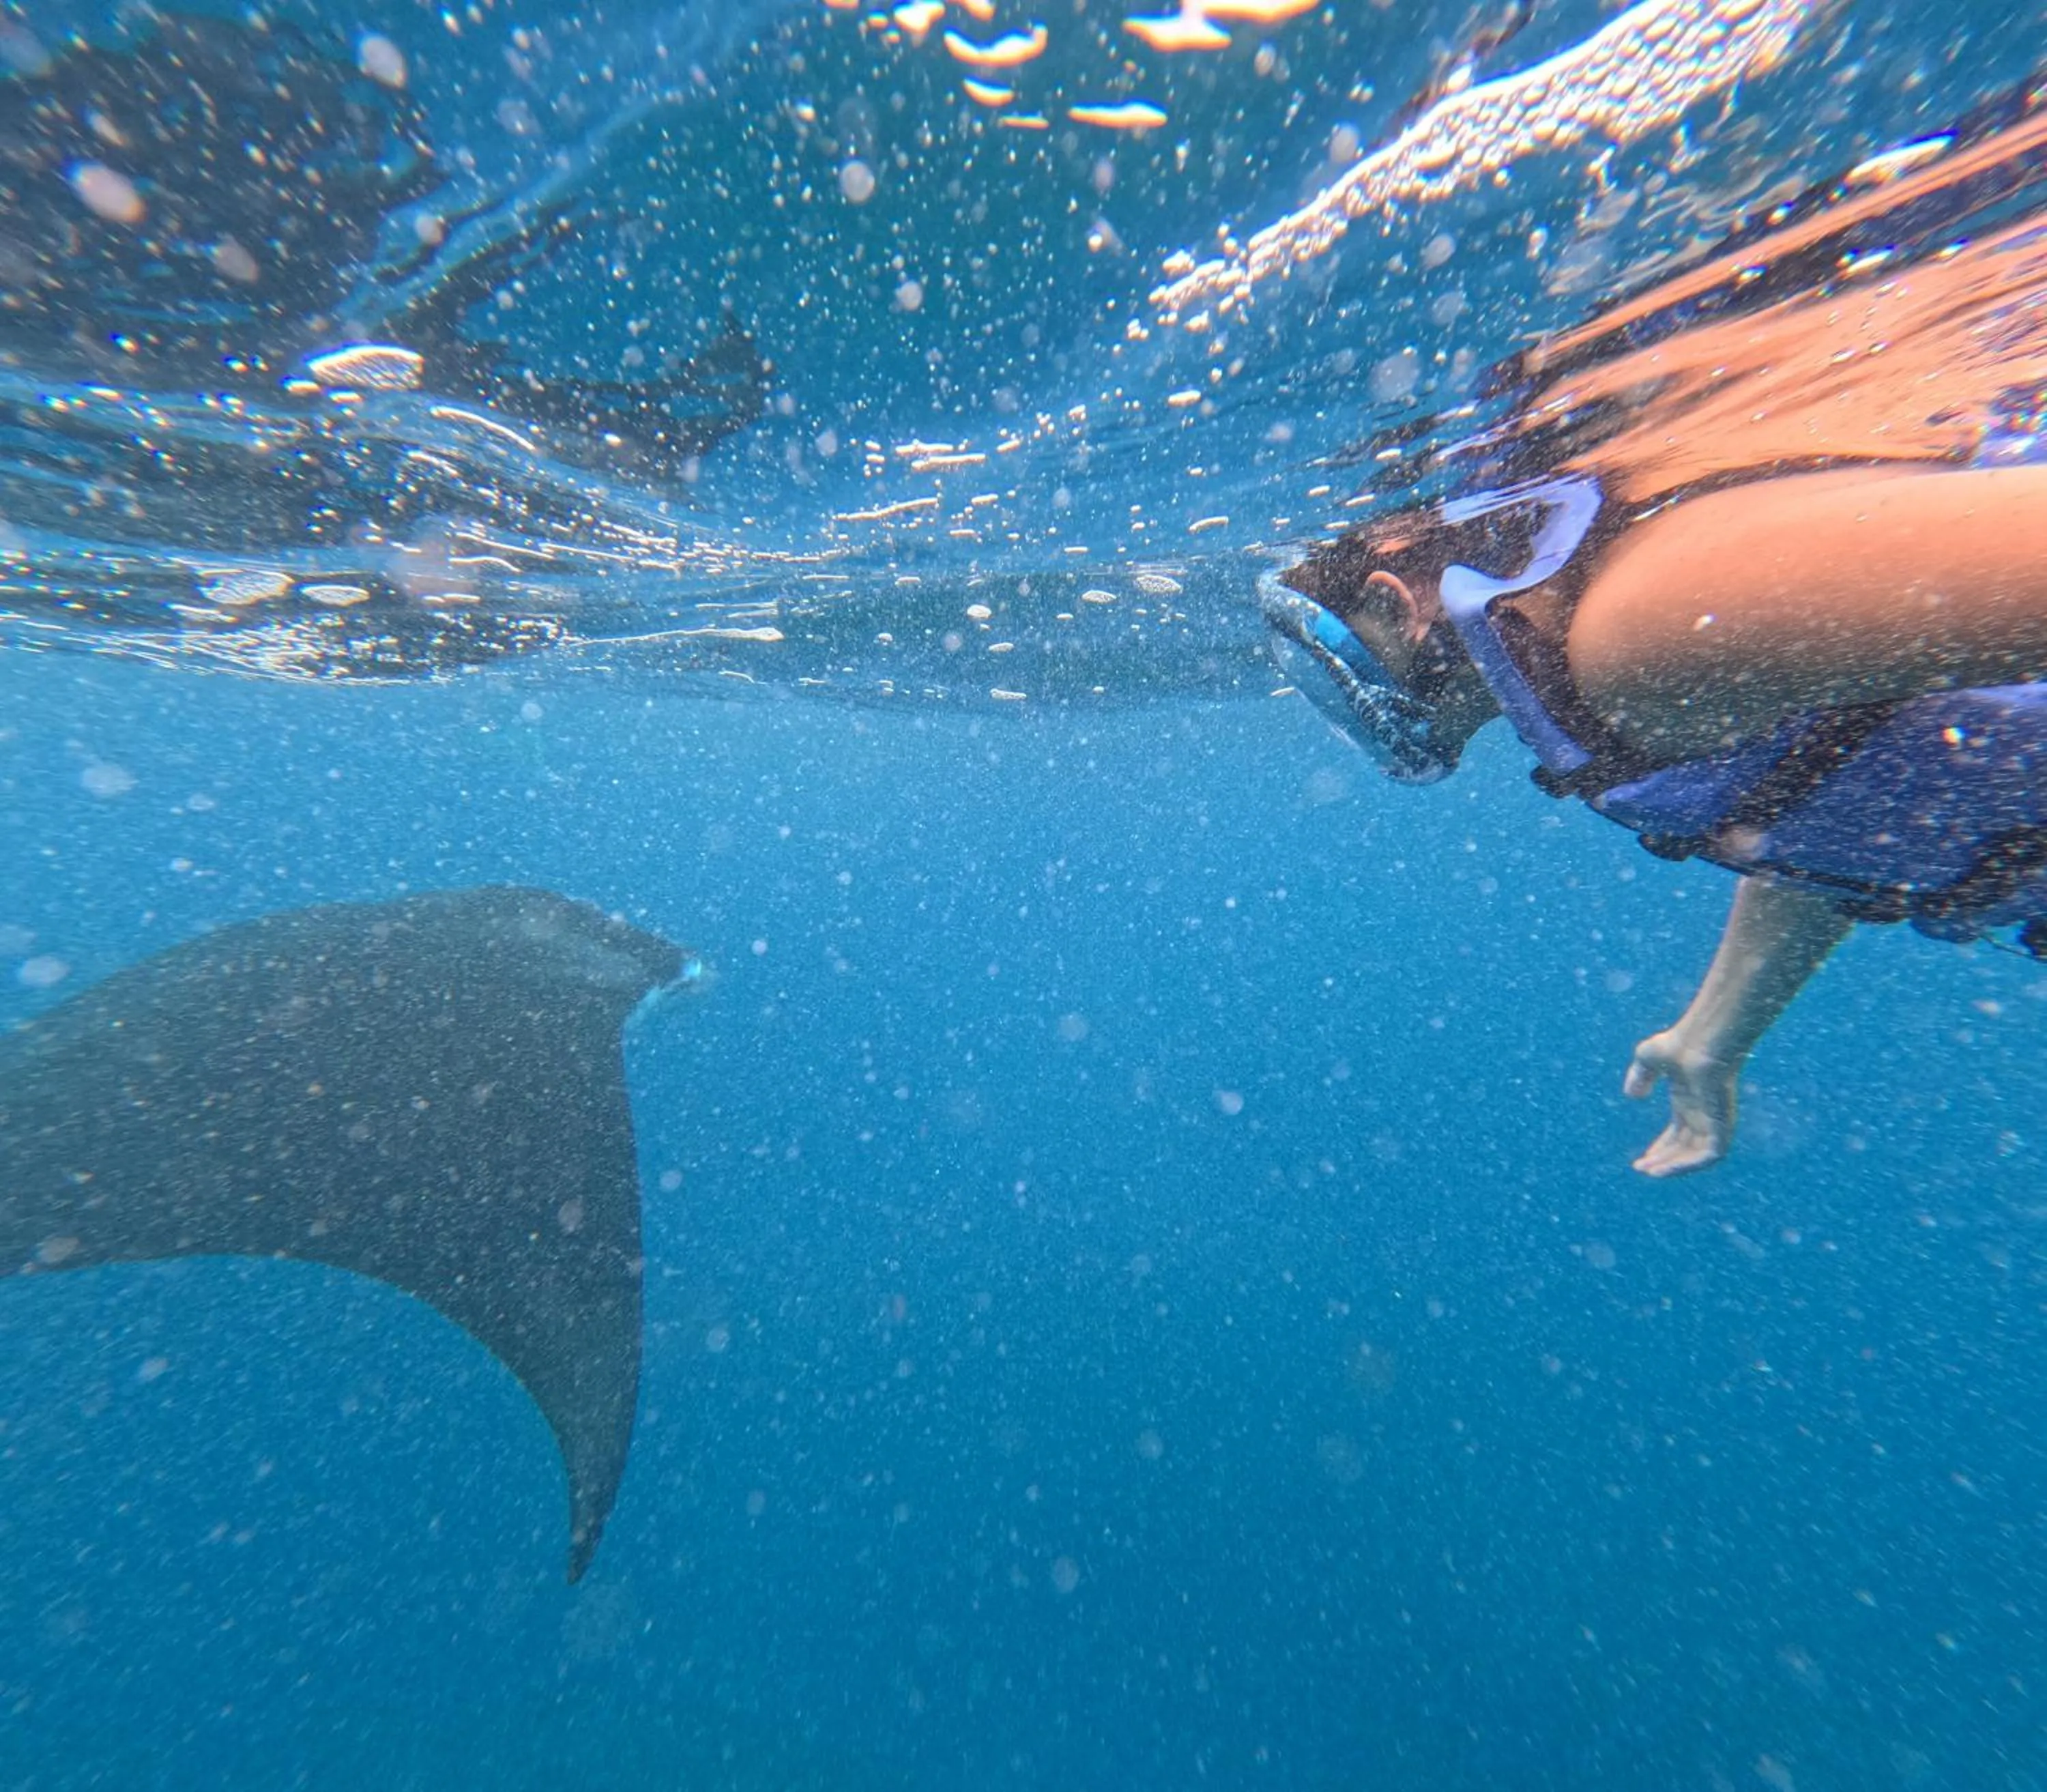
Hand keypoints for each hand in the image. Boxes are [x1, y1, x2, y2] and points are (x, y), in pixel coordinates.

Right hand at [1623, 1031, 1737, 1176]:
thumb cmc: (1678, 1044)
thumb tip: (1633, 1096)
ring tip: (1650, 1172)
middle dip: (1664, 1160)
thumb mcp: (1648, 1058)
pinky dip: (1688, 1165)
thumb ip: (1640, 1076)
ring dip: (1674, 1166)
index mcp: (1691, 1102)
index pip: (1679, 1134)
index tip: (1643, 1159)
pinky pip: (1710, 1155)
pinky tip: (1664, 1168)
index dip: (1662, 1148)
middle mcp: (1704, 1114)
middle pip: (1685, 1147)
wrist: (1700, 1042)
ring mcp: (1715, 1120)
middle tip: (1642, 1168)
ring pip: (1697, 1155)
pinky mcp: (1723, 1125)